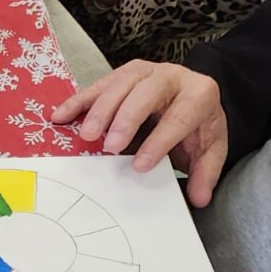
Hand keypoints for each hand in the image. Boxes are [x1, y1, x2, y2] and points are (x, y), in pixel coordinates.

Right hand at [53, 61, 230, 205]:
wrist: (192, 99)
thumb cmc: (196, 126)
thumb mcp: (208, 149)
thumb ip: (205, 173)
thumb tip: (198, 199)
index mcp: (200, 94)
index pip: (180, 115)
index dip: (160, 140)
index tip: (140, 166)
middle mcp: (173, 77)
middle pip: (148, 91)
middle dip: (127, 118)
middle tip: (111, 146)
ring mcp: (146, 72)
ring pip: (122, 83)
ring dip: (101, 109)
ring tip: (87, 136)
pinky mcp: (122, 75)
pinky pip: (99, 84)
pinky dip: (78, 100)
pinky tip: (62, 116)